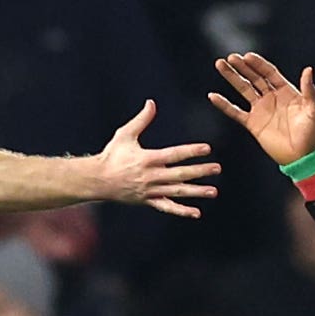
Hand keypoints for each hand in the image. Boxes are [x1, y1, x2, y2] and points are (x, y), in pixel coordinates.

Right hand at [93, 101, 220, 216]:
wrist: (97, 180)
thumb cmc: (112, 155)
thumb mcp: (125, 135)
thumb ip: (141, 120)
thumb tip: (151, 103)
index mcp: (147, 159)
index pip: (174, 154)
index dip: (191, 151)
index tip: (207, 148)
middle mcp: (151, 176)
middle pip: (180, 174)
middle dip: (199, 171)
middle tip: (217, 168)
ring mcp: (150, 190)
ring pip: (177, 192)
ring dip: (196, 192)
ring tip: (213, 192)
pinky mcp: (148, 201)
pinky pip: (167, 207)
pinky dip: (181, 211)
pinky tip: (196, 213)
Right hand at [208, 52, 314, 166]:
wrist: (302, 157)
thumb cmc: (312, 134)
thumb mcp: (313, 110)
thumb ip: (309, 90)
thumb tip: (308, 69)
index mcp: (286, 92)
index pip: (269, 73)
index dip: (258, 64)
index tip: (247, 56)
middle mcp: (272, 98)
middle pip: (254, 77)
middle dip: (242, 67)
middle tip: (230, 57)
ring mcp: (261, 110)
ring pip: (243, 89)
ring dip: (232, 77)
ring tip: (220, 64)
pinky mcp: (252, 124)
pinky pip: (235, 112)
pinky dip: (224, 104)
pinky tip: (213, 96)